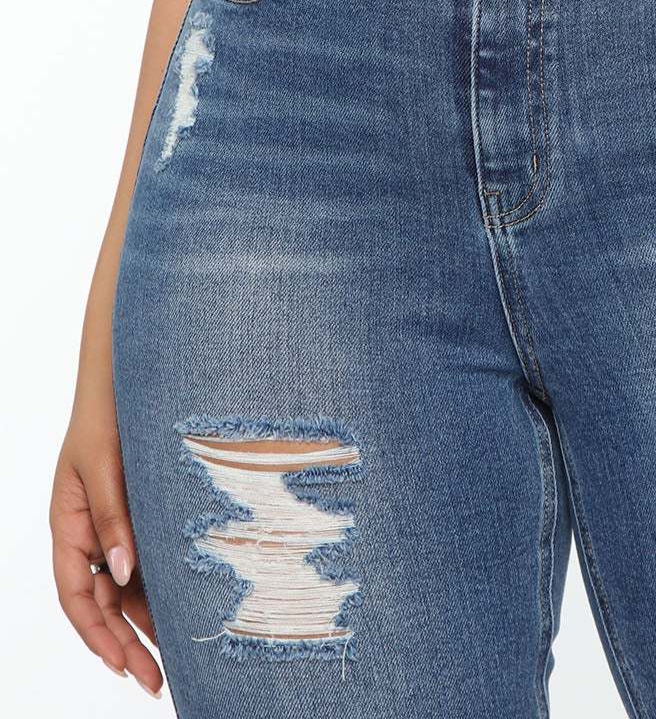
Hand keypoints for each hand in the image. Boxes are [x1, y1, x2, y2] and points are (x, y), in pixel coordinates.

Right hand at [50, 386, 163, 696]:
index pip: (76, 596)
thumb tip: (120, 574)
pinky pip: (148, 562)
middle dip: (126, 645)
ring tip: (176, 660)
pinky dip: (162, 589)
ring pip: (127, 589)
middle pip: (103, 603)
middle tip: (156, 681)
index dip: (96, 634)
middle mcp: (92, 533)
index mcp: (70, 525)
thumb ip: (113, 519)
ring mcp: (118, 526)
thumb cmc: (109, 414)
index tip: (121, 665)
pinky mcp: (144, 514)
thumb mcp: (105, 467)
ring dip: (147, 623)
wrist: (134, 373)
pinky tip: (186, 610)